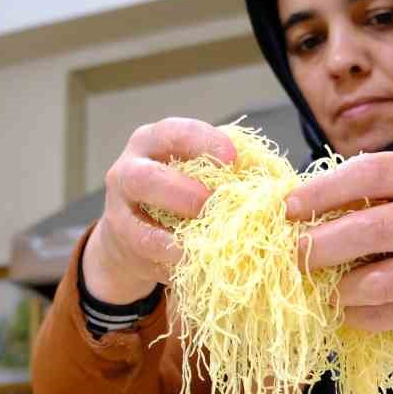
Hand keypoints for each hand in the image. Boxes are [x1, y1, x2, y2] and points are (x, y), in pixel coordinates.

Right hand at [82, 118, 237, 302]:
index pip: (174, 133)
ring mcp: (117, 209)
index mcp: (152, 142)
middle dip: (182, 193)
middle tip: (213, 204)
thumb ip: (226, 170)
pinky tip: (194, 260)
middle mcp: (128, 170)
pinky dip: (172, 258)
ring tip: (204, 242)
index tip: (233, 159)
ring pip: (135, 224)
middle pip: (145, 178)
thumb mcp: (196, 172)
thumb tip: (274, 182)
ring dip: (174, 237)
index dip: (203, 143)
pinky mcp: (121, 242)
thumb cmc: (178, 193)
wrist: (132, 232)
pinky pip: (144, 254)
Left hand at [283, 152, 392, 350]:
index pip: (370, 174)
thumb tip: (297, 207)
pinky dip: (356, 315)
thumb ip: (371, 192)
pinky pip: (385, 315)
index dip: (323, 191)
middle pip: (370, 229)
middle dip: (321, 244)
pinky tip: (346, 308)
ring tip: (322, 287)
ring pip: (378, 280)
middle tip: (293, 255)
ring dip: (339, 287)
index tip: (287, 208)